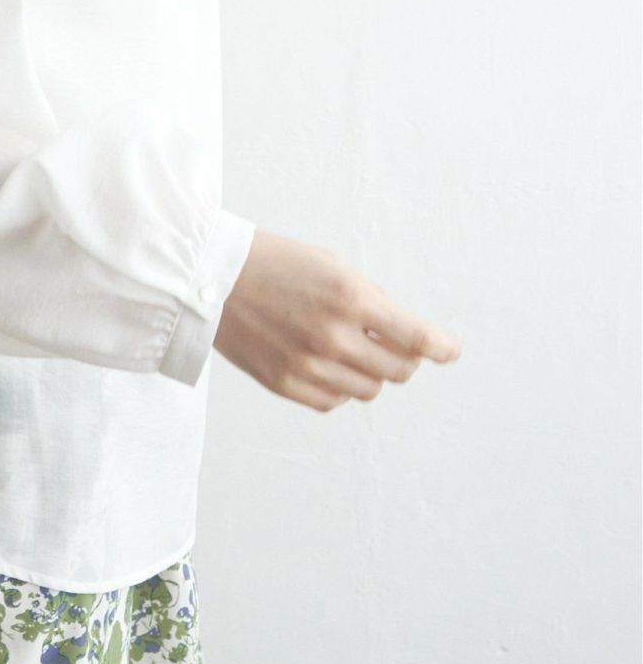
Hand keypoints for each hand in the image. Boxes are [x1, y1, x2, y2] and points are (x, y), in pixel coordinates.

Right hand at [212, 228, 462, 411]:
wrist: (212, 277)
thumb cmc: (275, 263)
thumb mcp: (331, 265)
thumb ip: (371, 299)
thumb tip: (407, 337)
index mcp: (350, 296)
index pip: (415, 337)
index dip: (440, 348)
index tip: (450, 351)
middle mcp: (333, 334)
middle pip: (398, 370)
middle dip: (403, 359)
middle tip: (393, 345)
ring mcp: (308, 364)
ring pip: (369, 390)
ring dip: (370, 373)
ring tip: (350, 349)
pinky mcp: (285, 384)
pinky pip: (334, 401)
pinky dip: (339, 386)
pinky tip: (325, 363)